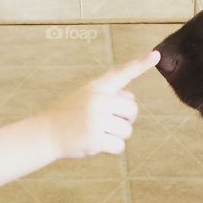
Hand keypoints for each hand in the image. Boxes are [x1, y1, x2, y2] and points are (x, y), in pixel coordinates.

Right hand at [41, 50, 159, 159]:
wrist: (47, 133)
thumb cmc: (70, 114)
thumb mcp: (86, 96)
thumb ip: (109, 95)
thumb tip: (131, 101)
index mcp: (96, 87)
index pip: (122, 73)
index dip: (140, 64)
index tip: (156, 55)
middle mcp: (98, 100)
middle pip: (132, 109)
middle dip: (126, 118)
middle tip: (108, 122)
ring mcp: (96, 120)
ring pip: (127, 130)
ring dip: (117, 135)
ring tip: (98, 132)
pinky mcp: (95, 139)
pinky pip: (119, 146)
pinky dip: (112, 148)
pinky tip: (97, 143)